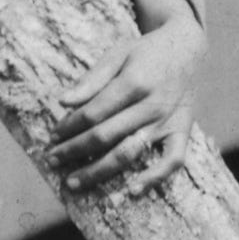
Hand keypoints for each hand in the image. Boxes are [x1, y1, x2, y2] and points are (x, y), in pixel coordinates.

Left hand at [41, 7, 207, 195]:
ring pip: (130, 153)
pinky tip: (131, 192)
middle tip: (51, 161)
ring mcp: (168, 121)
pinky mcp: (183, 131)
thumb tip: (62, 101)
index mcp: (134, 83)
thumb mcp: (117, 54)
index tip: (52, 137)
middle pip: (105, 136)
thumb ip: (91, 79)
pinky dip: (154, 178)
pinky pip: (173, 160)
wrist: (187, 48)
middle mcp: (152, 105)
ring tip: (73, 182)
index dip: (68, 128)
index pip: (93, 113)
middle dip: (74, 151)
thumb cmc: (145, 52)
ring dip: (99, 171)